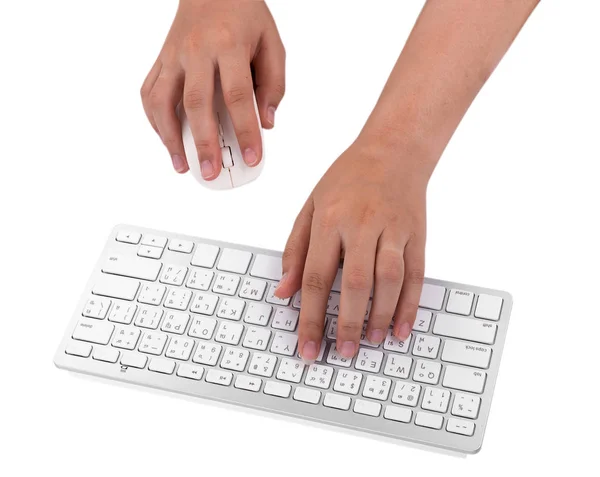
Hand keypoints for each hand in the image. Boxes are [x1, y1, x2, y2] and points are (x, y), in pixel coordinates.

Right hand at [141, 0, 284, 177]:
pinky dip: (155, 120)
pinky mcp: (160, 60)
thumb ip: (273, 84)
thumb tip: (265, 122)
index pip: (238, 96)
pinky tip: (167, 139)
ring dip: (170, 138)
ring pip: (163, 101)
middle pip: (196, 104)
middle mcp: (196, 51)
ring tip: (182, 165)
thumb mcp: (271, 43)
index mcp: (229, 45)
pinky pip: (149, 93)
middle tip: (212, 173)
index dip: (246, 130)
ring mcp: (173, 55)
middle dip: (204, 144)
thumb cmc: (244, 13)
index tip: (253, 157)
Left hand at [275, 136, 429, 359]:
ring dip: (380, 316)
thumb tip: (283, 292)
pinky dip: (410, 304)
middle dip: (348, 323)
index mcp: (329, 219)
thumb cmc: (347, 179)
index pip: (316, 277)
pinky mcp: (417, 234)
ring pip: (389, 280)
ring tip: (371, 342)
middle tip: (343, 352)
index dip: (311, 317)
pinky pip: (416, 275)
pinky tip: (401, 327)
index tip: (307, 347)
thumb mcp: (311, 206)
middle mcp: (361, 225)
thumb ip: (295, 249)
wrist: (393, 150)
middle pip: (355, 283)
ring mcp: (393, 229)